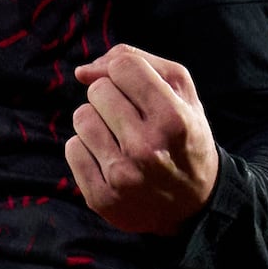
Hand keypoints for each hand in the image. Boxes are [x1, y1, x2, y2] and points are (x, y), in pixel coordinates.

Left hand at [67, 45, 221, 232]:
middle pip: (98, 90)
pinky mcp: (101, 197)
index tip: (137, 90)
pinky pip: (73, 148)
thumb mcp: (182, 94)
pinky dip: (88, 149)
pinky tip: (111, 160)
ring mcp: (121, 176)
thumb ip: (139, 63)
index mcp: (173, 118)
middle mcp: (146, 148)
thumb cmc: (185, 137)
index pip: (122, 67)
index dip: (126, 73)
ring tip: (121, 139)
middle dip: (112, 98)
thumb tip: (83, 72)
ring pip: (81, 118)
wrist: (194, 205)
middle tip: (134, 120)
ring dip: (98, 123)